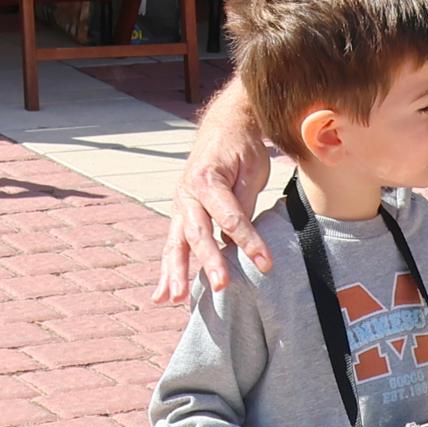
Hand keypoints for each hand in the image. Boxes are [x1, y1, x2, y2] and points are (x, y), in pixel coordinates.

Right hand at [159, 85, 277, 303]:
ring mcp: (180, 206)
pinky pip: (172, 246)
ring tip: (176, 299)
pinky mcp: (180, 216)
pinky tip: (161, 296)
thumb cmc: (243, 148)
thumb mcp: (252, 169)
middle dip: (209, 262)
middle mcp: (187, 193)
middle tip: (221, 286)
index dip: (249, 242)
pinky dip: (167, 271)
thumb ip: (243, 202)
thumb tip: (239, 237)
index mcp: (207, 179)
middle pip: (198, 233)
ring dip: (176, 273)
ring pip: (176, 243)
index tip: (265, 264)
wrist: (224, 127)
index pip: (230, 217)